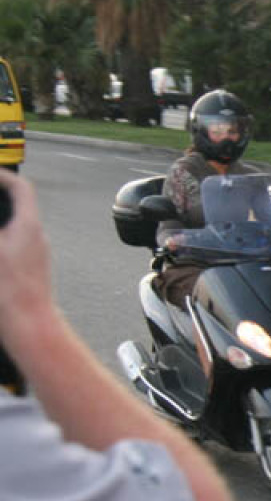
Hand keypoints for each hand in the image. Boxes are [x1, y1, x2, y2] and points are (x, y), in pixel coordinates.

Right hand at [0, 170, 54, 345]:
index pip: (22, 187)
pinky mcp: (31, 267)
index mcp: (30, 226)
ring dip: (0, 218)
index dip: (3, 176)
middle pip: (19, 204)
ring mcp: (36, 252)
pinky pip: (14, 243)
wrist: (29, 324)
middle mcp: (38, 236)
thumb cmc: (10, 289)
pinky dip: (1, 238)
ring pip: (16, 225)